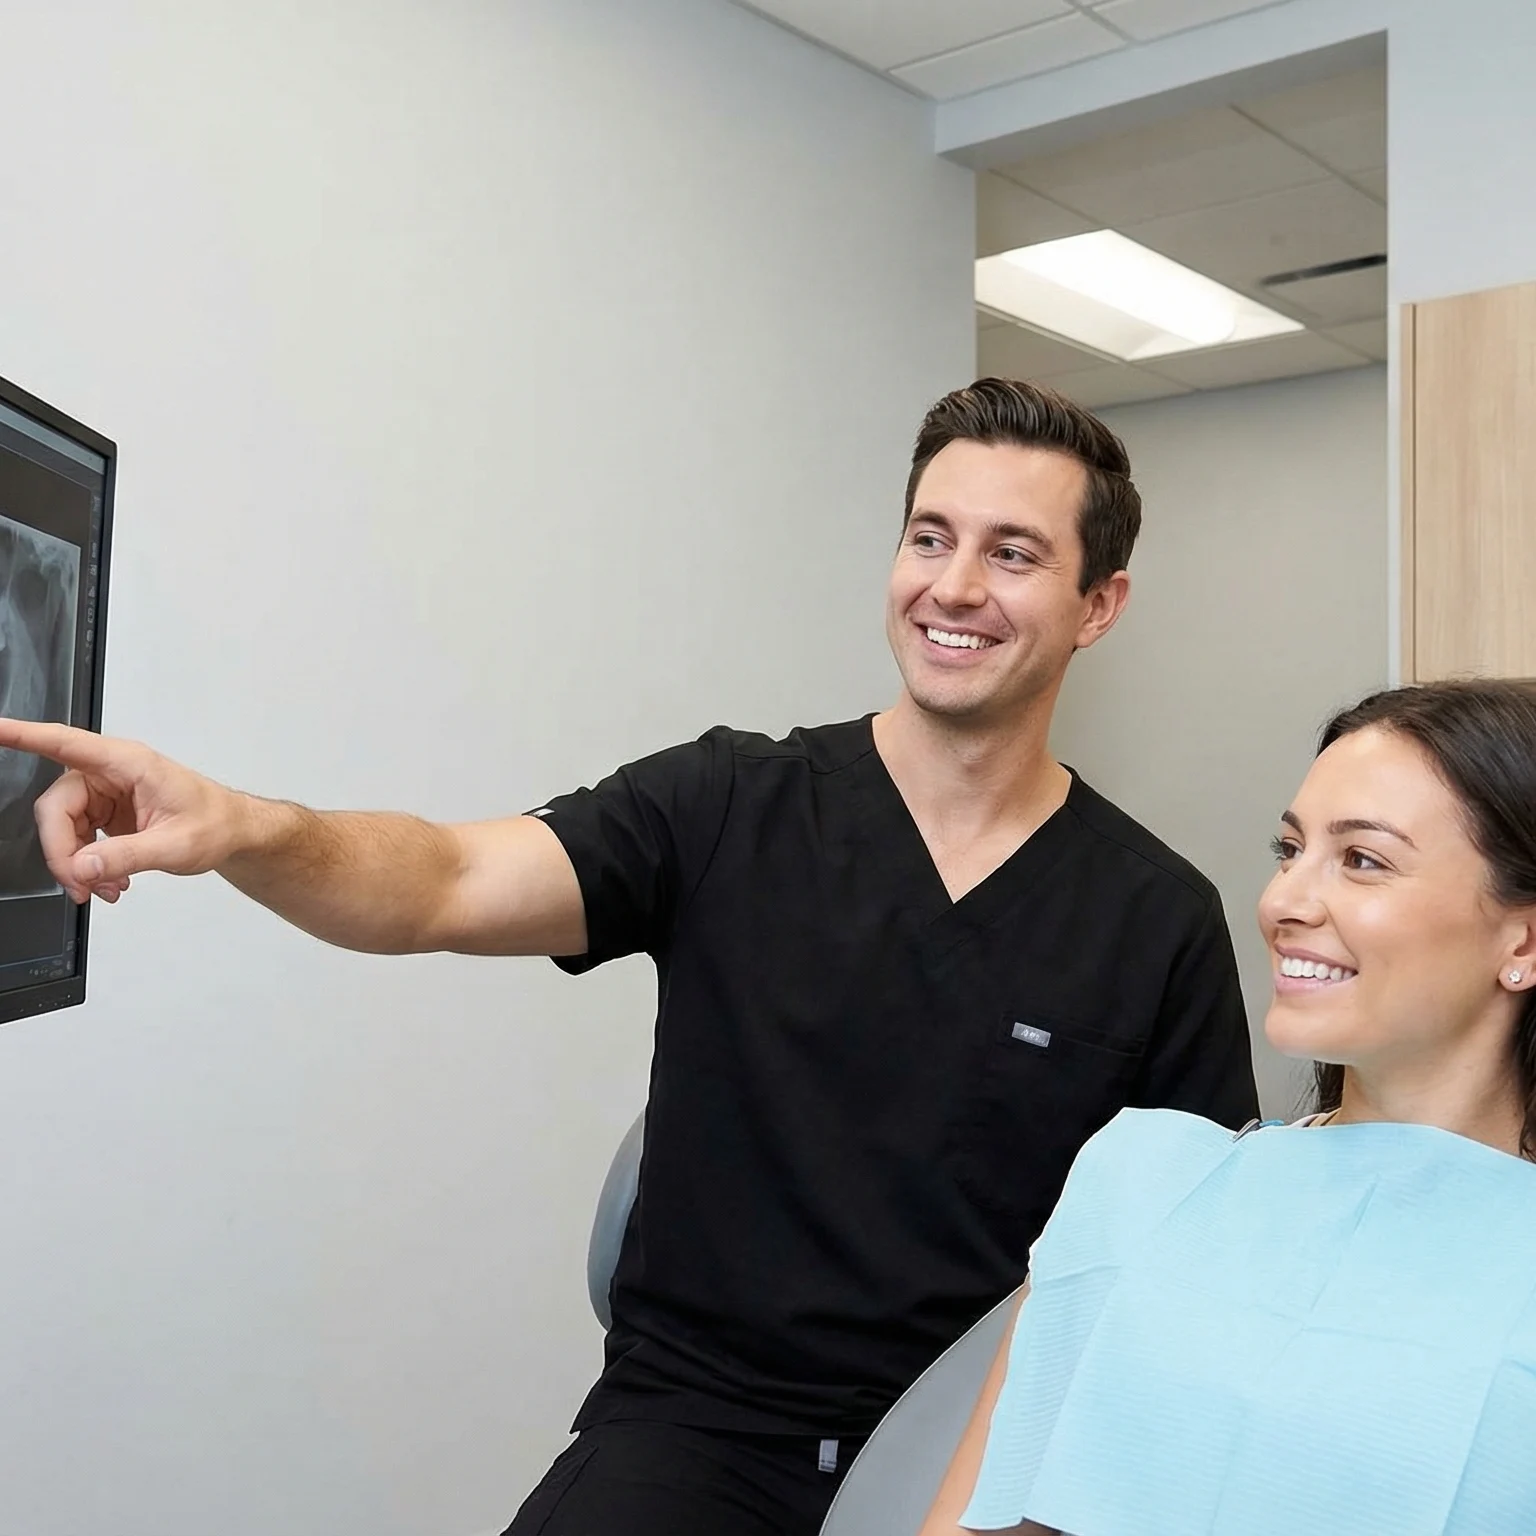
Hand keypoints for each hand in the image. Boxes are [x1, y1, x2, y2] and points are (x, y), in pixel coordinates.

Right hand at [0, 719, 243, 904]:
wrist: (233, 832)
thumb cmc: (216, 823)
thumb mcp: (177, 845)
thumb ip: (128, 855)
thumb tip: (83, 867)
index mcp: (128, 763)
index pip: (65, 743)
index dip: (23, 735)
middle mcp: (111, 772)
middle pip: (56, 808)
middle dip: (62, 852)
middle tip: (81, 885)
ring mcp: (106, 792)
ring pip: (63, 827)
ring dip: (76, 864)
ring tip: (104, 888)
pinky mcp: (105, 812)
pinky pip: (77, 838)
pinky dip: (87, 865)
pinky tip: (110, 881)